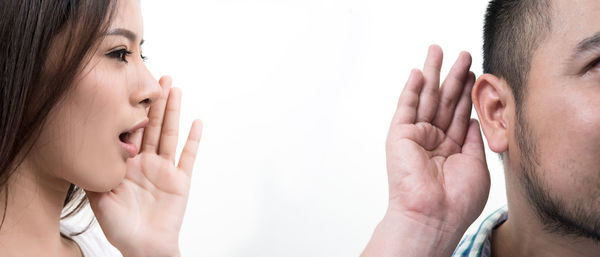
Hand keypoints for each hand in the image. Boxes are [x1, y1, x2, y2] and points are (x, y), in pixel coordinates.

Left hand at [87, 76, 202, 256]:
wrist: (143, 245)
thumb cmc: (120, 225)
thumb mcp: (99, 195)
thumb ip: (97, 171)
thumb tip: (88, 144)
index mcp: (128, 163)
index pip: (131, 130)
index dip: (133, 109)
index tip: (132, 86)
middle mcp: (148, 162)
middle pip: (153, 125)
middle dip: (156, 101)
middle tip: (159, 77)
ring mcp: (166, 169)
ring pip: (170, 134)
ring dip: (174, 111)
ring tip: (175, 89)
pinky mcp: (181, 180)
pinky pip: (188, 156)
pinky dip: (194, 140)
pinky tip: (197, 122)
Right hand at [362, 45, 488, 256]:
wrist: (434, 215)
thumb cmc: (457, 200)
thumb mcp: (477, 165)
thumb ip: (475, 139)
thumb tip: (475, 119)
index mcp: (452, 150)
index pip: (460, 114)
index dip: (467, 93)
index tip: (475, 72)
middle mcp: (433, 141)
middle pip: (444, 101)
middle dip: (452, 77)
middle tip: (462, 53)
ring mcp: (416, 137)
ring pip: (426, 99)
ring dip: (432, 74)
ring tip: (438, 51)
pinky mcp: (399, 136)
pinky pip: (406, 108)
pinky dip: (411, 90)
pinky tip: (418, 72)